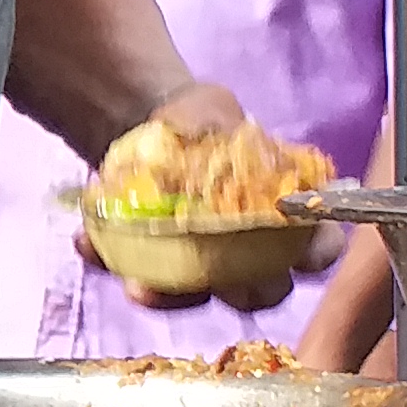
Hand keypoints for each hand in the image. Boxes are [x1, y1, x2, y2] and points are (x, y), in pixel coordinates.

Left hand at [73, 81, 301, 312]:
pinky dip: (113, 264)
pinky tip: (87, 245)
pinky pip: (140, 278)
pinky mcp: (158, 265)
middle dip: (238, 291)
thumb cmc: (198, 119)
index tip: (302, 257)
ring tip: (137, 286)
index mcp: (284, 214)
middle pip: (262, 290)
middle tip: (212, 278)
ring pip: (199, 297)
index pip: (319, 246)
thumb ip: (218, 123)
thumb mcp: (212, 109)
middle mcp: (253, 250)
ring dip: (170, 297)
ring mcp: (206, 264)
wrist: (143, 124)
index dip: (317, 256)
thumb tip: (212, 128)